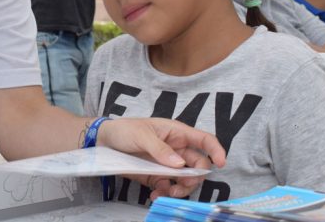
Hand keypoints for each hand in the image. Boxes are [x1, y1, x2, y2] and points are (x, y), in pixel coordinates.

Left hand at [97, 117, 225, 195]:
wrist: (103, 142)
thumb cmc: (124, 130)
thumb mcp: (141, 135)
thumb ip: (160, 149)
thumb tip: (180, 164)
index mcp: (177, 133)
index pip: (204, 139)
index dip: (216, 150)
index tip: (221, 163)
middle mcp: (176, 149)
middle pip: (198, 165)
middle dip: (194, 177)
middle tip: (181, 185)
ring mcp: (167, 164)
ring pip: (185, 180)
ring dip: (180, 189)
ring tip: (166, 193)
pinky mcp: (156, 176)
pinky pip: (168, 187)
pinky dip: (165, 193)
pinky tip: (155, 195)